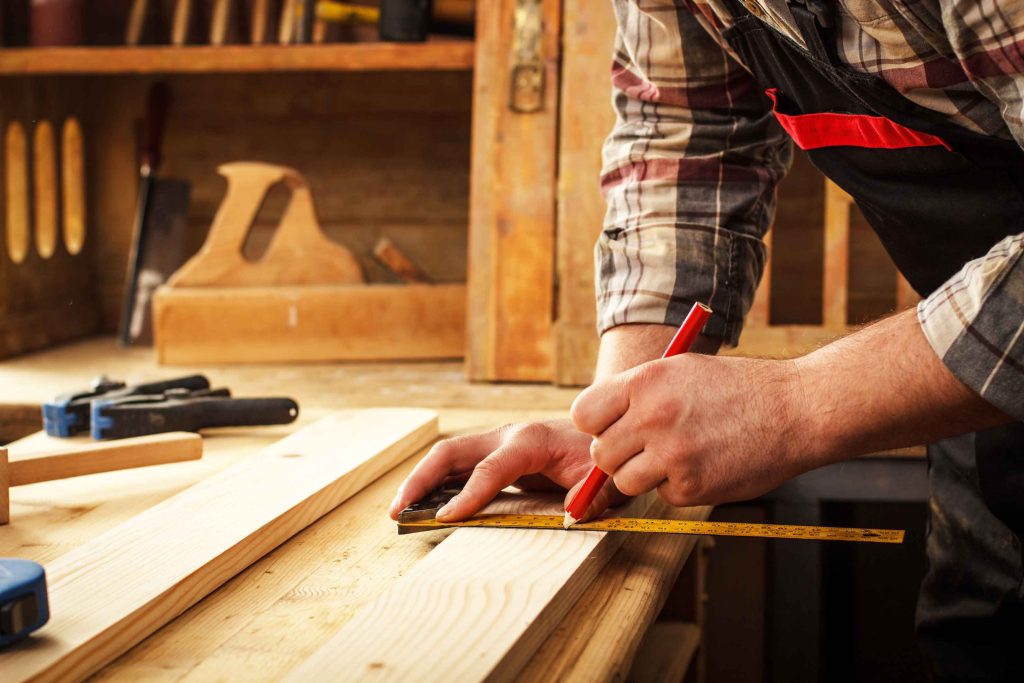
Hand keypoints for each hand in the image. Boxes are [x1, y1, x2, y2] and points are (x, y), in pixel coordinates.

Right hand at [388, 419, 626, 521]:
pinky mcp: (493, 454)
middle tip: (398, 510)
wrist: (601, 429)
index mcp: (529, 441)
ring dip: (420, 481)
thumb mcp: (604, 478)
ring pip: (447, 457)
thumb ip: (593, 497)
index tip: (445, 519)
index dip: (467, 495)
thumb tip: (572, 514)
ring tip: (399, 511)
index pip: (489, 469)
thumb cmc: (598, 455)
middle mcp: (505, 437)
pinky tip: (422, 505)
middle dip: (421, 479)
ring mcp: (496, 444)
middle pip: (451, 453)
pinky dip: (436, 484)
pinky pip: (457, 467)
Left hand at [570, 353, 812, 507]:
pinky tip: (704, 464)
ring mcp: (672, 455)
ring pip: (625, 481)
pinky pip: (662, 495)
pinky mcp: (691, 487)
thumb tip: (596, 425)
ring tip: (677, 454)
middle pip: (600, 454)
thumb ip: (636, 394)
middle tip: (648, 445)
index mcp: (645, 382)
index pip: (583, 415)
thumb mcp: (680, 370)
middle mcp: (652, 418)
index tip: (611, 427)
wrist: (795, 409)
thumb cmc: (737, 388)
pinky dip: (678, 486)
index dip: (596, 424)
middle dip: (619, 454)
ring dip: (644, 474)